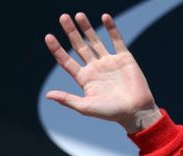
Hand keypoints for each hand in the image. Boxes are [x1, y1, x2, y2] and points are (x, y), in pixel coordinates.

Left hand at [44, 12, 161, 132]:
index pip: (66, 60)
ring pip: (95, 41)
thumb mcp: (85, 107)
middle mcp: (94, 68)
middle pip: (79, 46)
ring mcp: (109, 62)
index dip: (57, 49)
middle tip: (63, 17)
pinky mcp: (124, 58)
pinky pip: (116, 40)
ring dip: (87, 28)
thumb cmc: (109, 112)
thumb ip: (67, 99)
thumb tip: (47, 95)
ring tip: (79, 15)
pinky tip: (104, 17)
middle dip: (71, 32)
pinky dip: (111, 29)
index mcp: (84, 79)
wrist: (135, 111)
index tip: (48, 36)